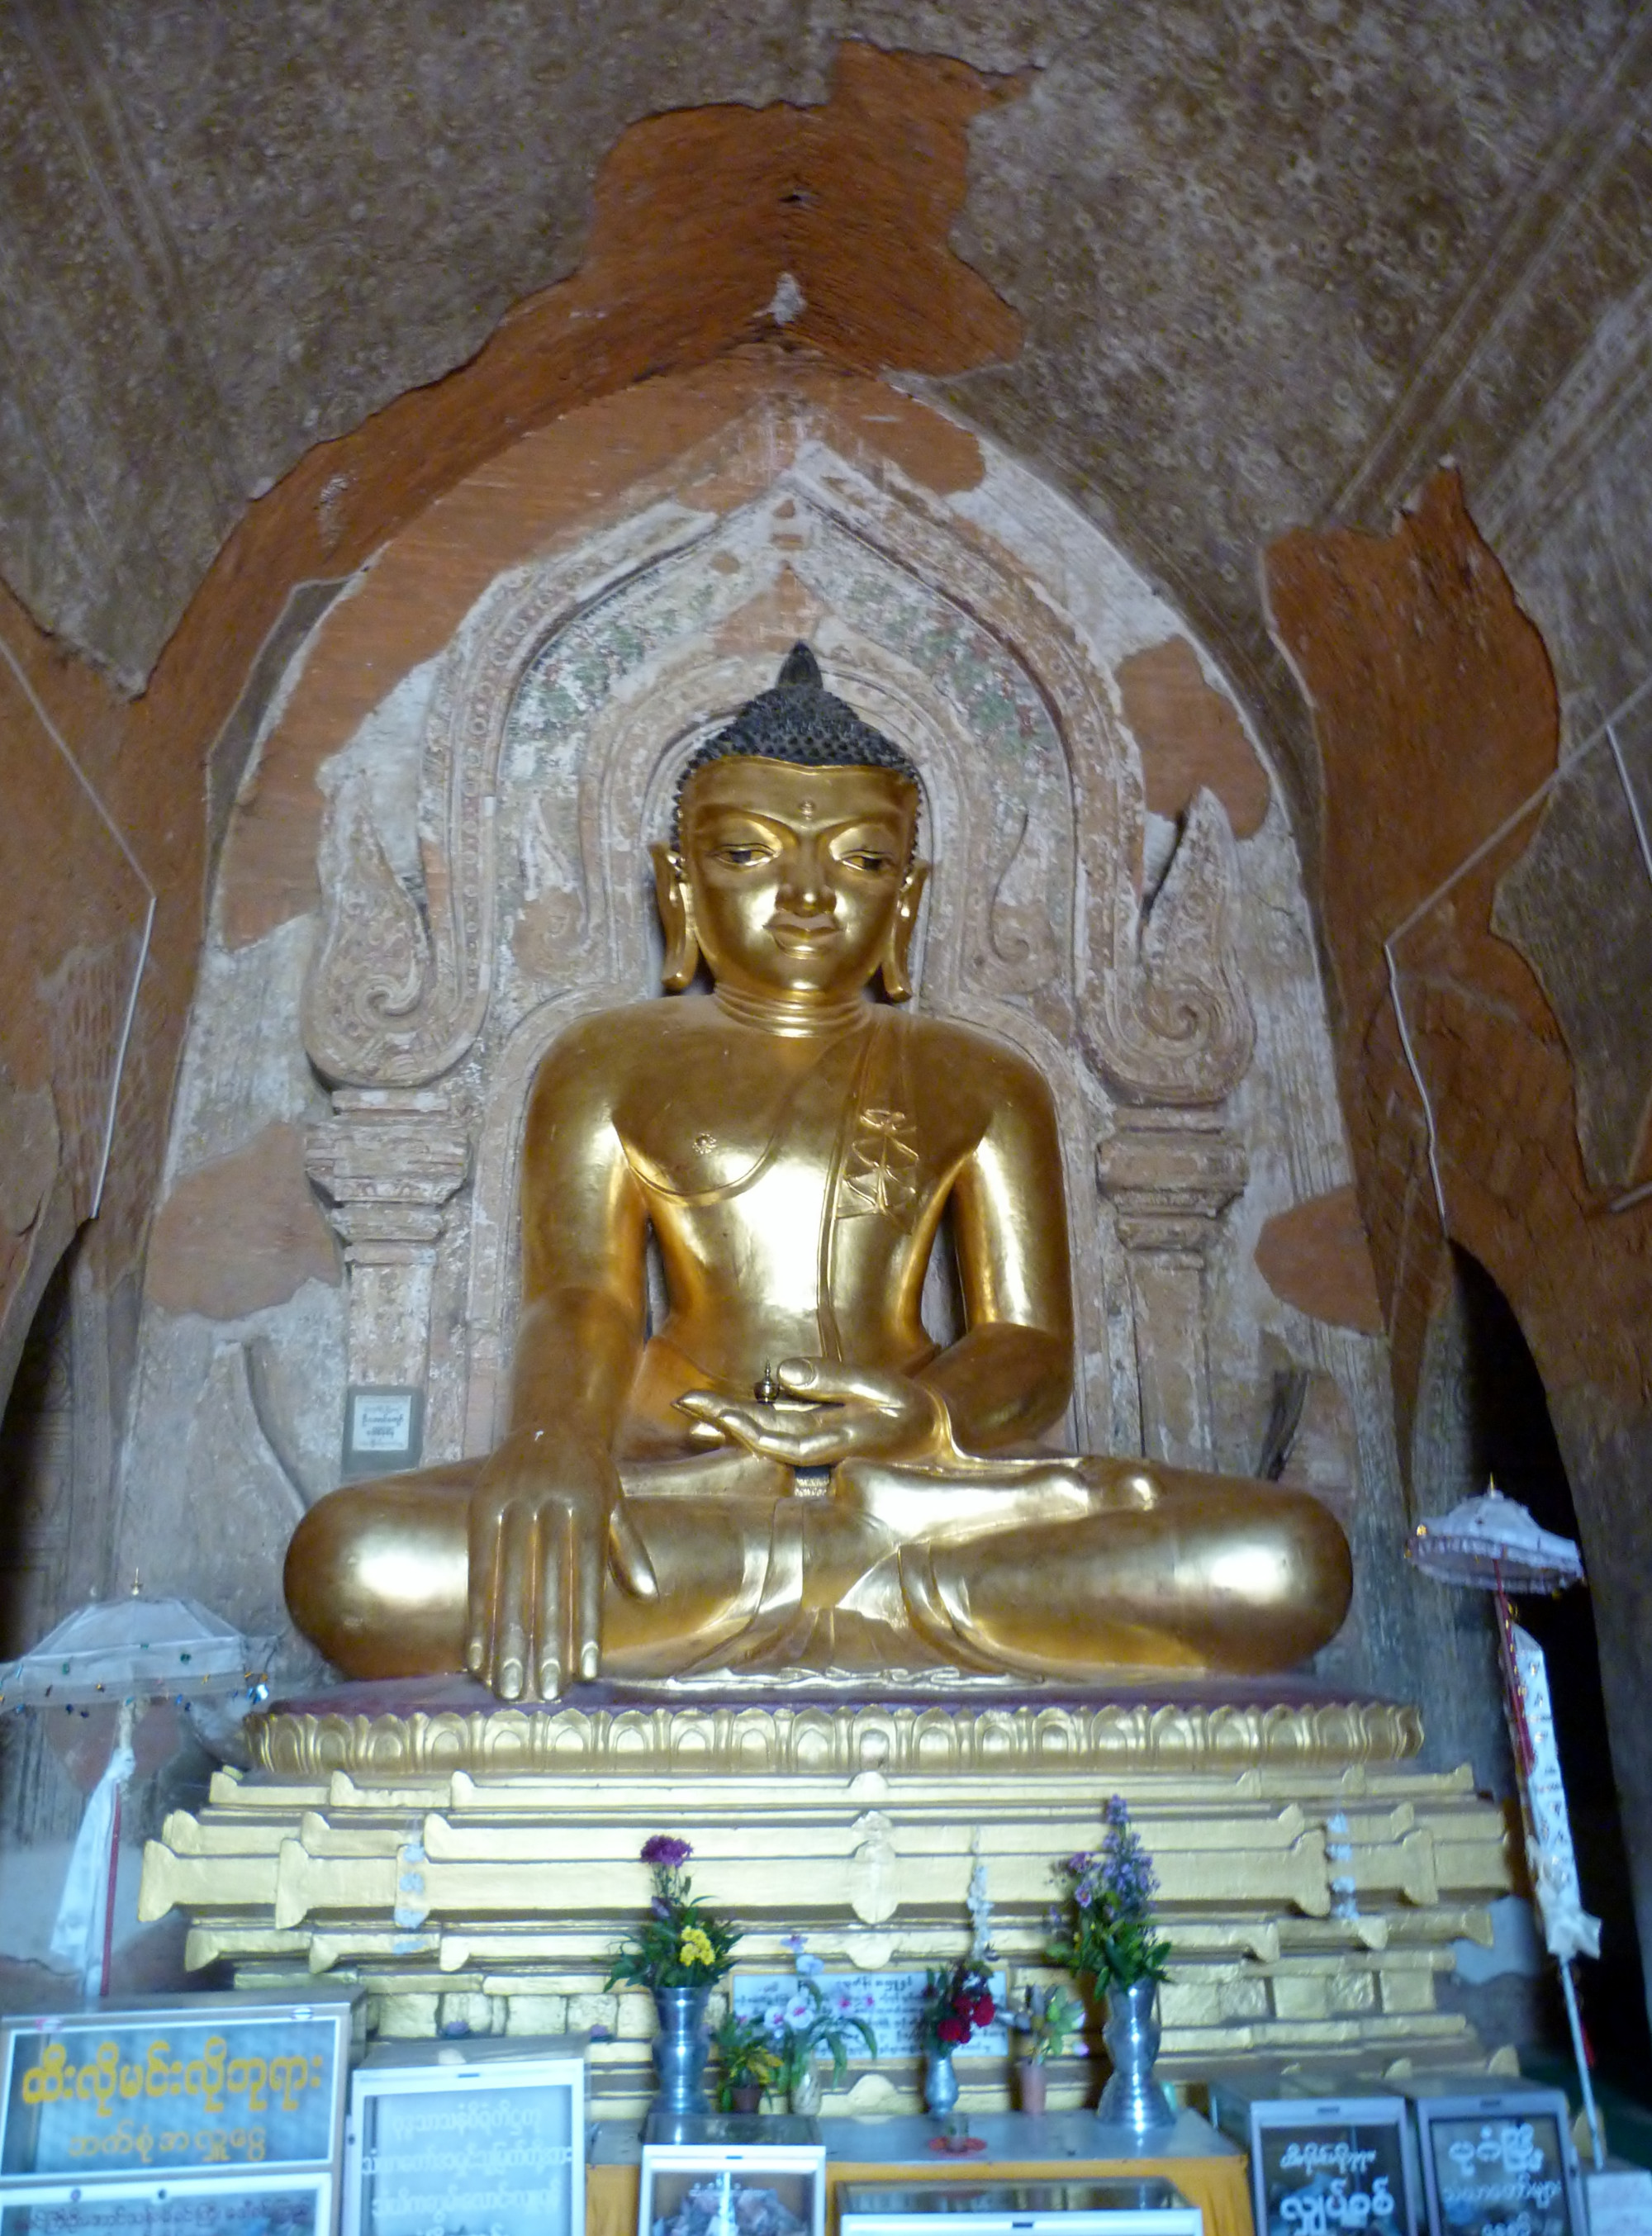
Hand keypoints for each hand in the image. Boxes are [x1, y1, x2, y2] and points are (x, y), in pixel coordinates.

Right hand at [465, 1429, 655, 1699]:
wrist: (548, 1420)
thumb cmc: (589, 1472)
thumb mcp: (616, 1499)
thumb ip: (628, 1546)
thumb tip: (649, 1593)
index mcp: (586, 1502)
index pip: (586, 1575)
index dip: (586, 1625)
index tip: (586, 1672)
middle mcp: (547, 1502)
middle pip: (546, 1586)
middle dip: (545, 1644)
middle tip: (544, 1693)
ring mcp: (510, 1503)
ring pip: (508, 1583)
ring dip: (507, 1640)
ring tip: (508, 1686)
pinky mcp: (479, 1507)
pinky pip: (477, 1569)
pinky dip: (477, 1615)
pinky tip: (475, 1654)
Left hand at [676, 1357, 948, 1469]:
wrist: (936, 1443)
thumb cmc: (912, 1414)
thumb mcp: (882, 1387)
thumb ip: (834, 1380)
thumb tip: (783, 1373)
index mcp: (838, 1441)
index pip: (781, 1439)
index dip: (745, 1427)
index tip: (714, 1412)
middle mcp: (822, 1451)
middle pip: (764, 1438)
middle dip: (725, 1420)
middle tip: (687, 1403)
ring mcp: (819, 1447)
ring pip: (767, 1434)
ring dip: (732, 1422)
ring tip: (696, 1407)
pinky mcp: (820, 1439)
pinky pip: (781, 1429)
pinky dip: (754, 1420)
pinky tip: (727, 1412)